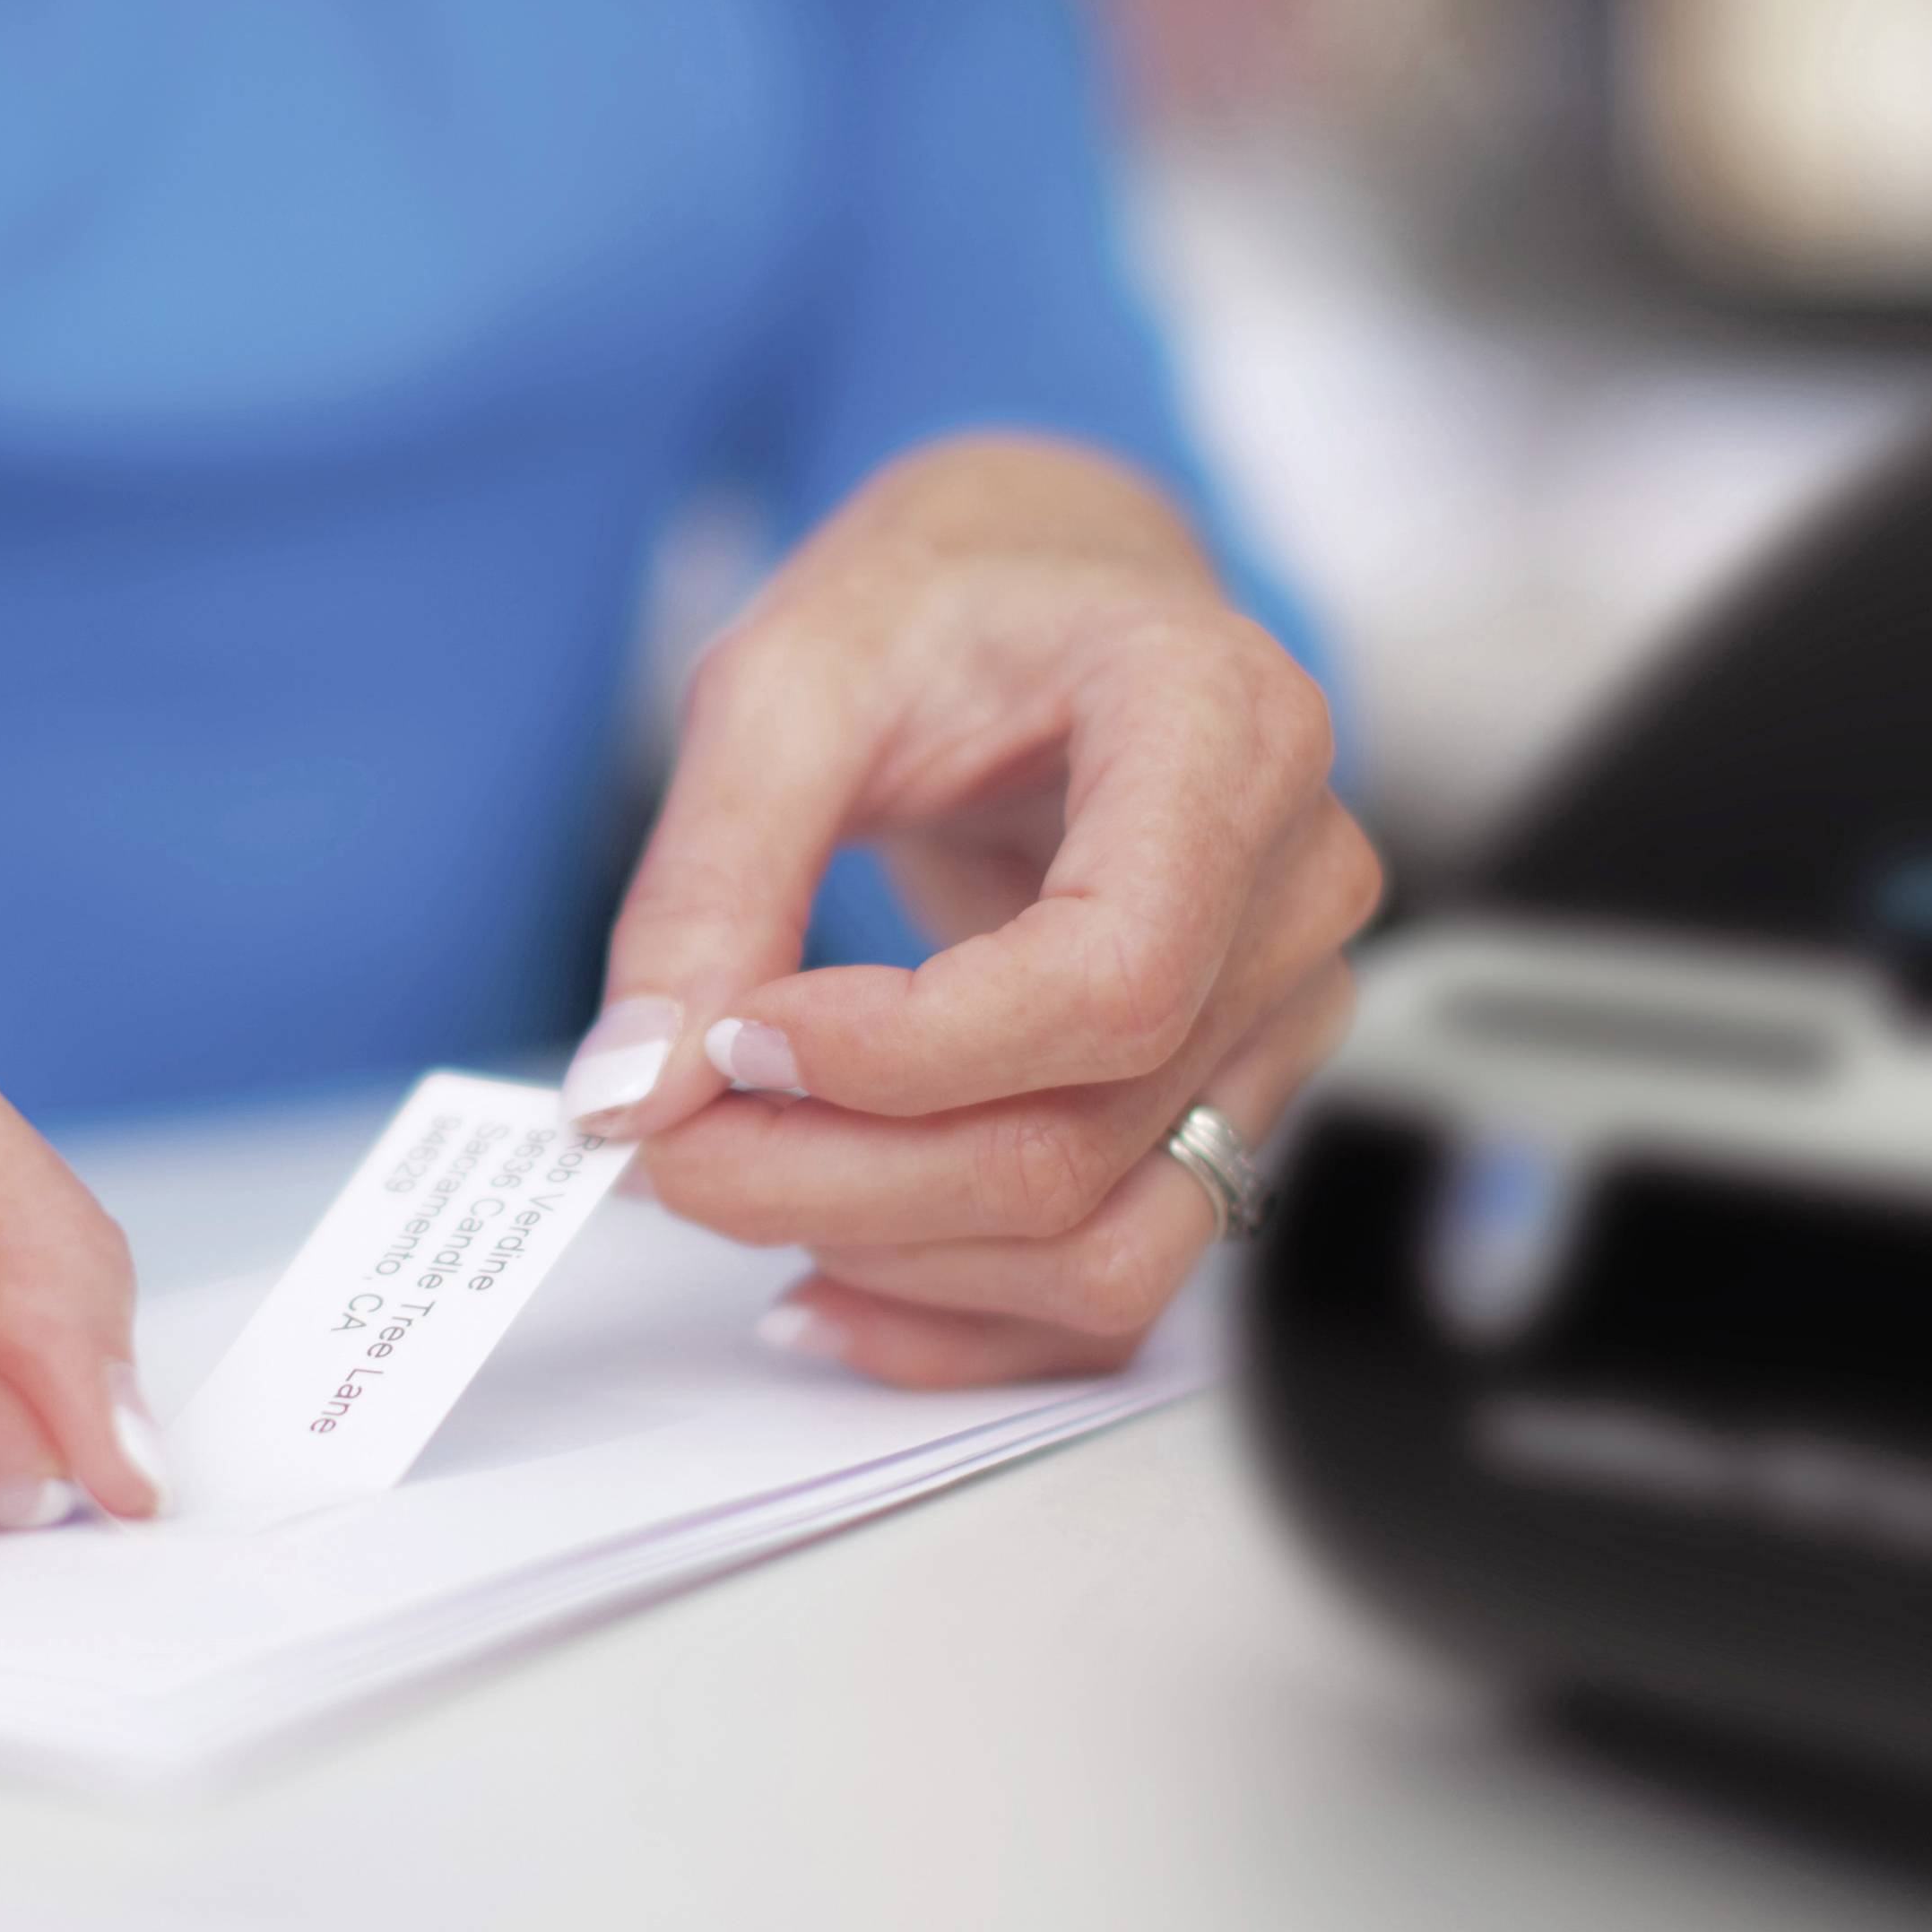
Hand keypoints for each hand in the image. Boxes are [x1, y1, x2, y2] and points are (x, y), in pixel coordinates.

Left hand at [565, 434, 1380, 1385]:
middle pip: (1079, 1140)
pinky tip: (820, 1285)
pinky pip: (1114, 1287)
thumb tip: (634, 1087)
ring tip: (727, 1185)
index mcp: (1228, 731)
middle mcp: (1296, 890)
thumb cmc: (940, 612)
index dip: (898, 1058)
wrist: (1045, 609)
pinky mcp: (1226, 1108)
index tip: (729, 1041)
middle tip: (658, 1145)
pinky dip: (955, 1322)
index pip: (1106, 982)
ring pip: (1104, 1248)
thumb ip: (707, 879)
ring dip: (887, 1260)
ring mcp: (1280, 1018)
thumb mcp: (787, 682)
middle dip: (833, 1179)